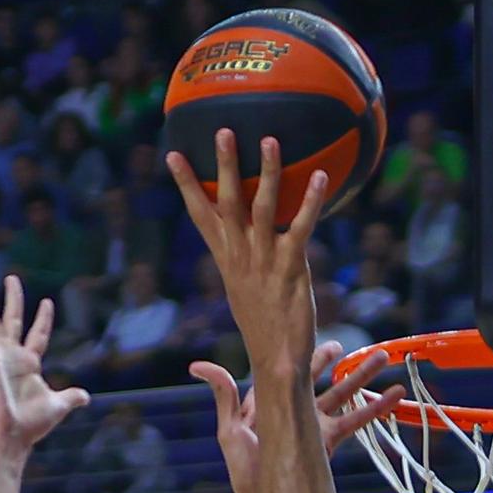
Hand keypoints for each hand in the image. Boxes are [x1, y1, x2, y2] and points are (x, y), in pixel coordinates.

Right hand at [0, 275, 88, 451]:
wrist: (10, 434)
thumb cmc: (31, 425)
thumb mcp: (58, 406)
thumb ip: (70, 397)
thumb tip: (85, 397)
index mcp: (28, 365)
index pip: (37, 335)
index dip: (42, 320)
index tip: (47, 302)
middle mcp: (10, 357)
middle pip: (11, 320)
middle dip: (12, 299)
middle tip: (12, 278)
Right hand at [166, 131, 325, 374]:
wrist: (275, 362)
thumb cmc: (264, 327)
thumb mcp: (246, 291)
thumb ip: (245, 261)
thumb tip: (247, 242)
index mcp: (227, 260)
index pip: (202, 216)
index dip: (188, 185)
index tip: (173, 154)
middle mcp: (241, 257)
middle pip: (228, 203)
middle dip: (224, 166)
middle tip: (222, 130)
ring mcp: (264, 262)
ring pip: (261, 209)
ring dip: (266, 172)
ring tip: (269, 140)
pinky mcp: (291, 269)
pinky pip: (299, 228)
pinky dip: (309, 202)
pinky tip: (319, 176)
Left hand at [189, 341, 397, 492]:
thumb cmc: (245, 469)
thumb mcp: (229, 430)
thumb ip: (223, 395)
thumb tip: (198, 365)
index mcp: (270, 404)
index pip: (285, 370)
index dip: (296, 353)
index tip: (307, 332)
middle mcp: (294, 411)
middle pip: (317, 378)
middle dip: (330, 362)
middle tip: (345, 345)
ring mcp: (313, 426)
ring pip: (342, 394)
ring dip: (362, 376)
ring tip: (383, 357)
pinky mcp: (329, 442)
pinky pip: (356, 420)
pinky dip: (376, 407)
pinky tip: (395, 394)